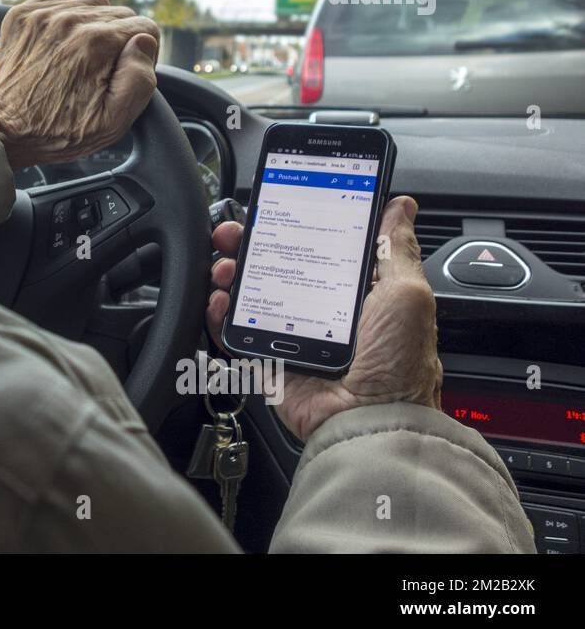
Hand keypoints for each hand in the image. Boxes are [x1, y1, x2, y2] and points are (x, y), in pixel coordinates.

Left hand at [0, 0, 159, 171]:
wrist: (2, 131)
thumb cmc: (56, 132)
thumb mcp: (113, 122)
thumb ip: (140, 80)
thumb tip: (144, 42)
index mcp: (96, 43)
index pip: (146, 28)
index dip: (143, 55)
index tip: (124, 74)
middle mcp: (70, 21)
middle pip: (121, 14)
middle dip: (120, 41)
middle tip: (102, 71)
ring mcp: (43, 15)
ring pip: (93, 2)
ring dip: (95, 24)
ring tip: (82, 55)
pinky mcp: (22, 15)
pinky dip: (66, 10)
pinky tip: (63, 36)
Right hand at [205, 196, 442, 440]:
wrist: (373, 420)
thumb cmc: (400, 362)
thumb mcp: (407, 293)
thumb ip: (396, 249)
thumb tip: (401, 207)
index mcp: (354, 292)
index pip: (314, 246)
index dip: (290, 224)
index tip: (273, 208)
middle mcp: (319, 310)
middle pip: (274, 265)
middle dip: (249, 243)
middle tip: (233, 233)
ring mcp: (291, 335)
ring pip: (249, 294)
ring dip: (232, 273)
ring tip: (226, 266)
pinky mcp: (269, 360)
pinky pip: (235, 332)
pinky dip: (220, 314)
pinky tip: (221, 299)